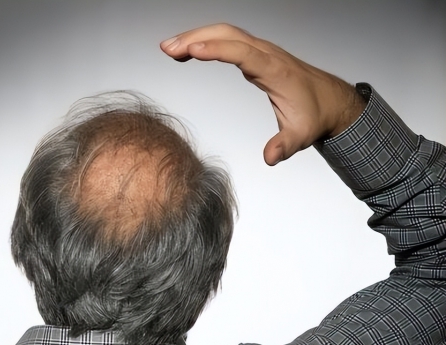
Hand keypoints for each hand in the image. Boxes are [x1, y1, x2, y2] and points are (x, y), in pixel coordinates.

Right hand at [160, 23, 365, 165]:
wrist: (330, 100)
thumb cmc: (314, 114)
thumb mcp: (302, 135)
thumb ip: (285, 145)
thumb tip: (269, 158)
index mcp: (275, 71)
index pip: (243, 53)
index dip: (218, 49)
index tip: (193, 49)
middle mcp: (266, 54)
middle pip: (228, 34)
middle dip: (196, 37)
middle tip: (167, 48)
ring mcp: (260, 51)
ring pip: (225, 33)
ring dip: (196, 36)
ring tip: (169, 49)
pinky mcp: (255, 54)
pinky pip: (227, 40)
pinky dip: (206, 41)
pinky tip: (189, 51)